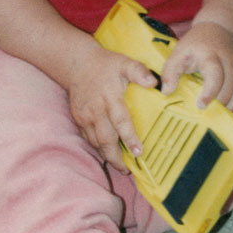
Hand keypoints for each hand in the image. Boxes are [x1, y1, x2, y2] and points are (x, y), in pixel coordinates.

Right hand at [67, 44, 156, 171]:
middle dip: (116, 158)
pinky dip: (98, 148)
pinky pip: (88, 138)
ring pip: (96, 142)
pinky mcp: (78, 119)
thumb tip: (154, 82)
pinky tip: (107, 152)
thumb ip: (139, 72)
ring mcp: (85, 116)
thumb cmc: (106, 64)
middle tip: (128, 170)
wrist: (78, 64)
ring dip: (107, 155)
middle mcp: (96, 110)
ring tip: (120, 166)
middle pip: (106, 140)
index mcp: (110, 97)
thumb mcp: (124, 63)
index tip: (138, 152)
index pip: (120, 121)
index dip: (129, 138)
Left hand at [160, 22, 232, 111]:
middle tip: (203, 111)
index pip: (215, 76)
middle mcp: (229, 62)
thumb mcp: (179, 52)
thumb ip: (170, 71)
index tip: (200, 105)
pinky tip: (224, 106)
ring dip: (227, 107)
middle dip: (215, 104)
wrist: (218, 28)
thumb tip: (167, 92)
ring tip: (214, 110)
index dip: (209, 93)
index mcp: (211, 56)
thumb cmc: (196, 44)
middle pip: (227, 90)